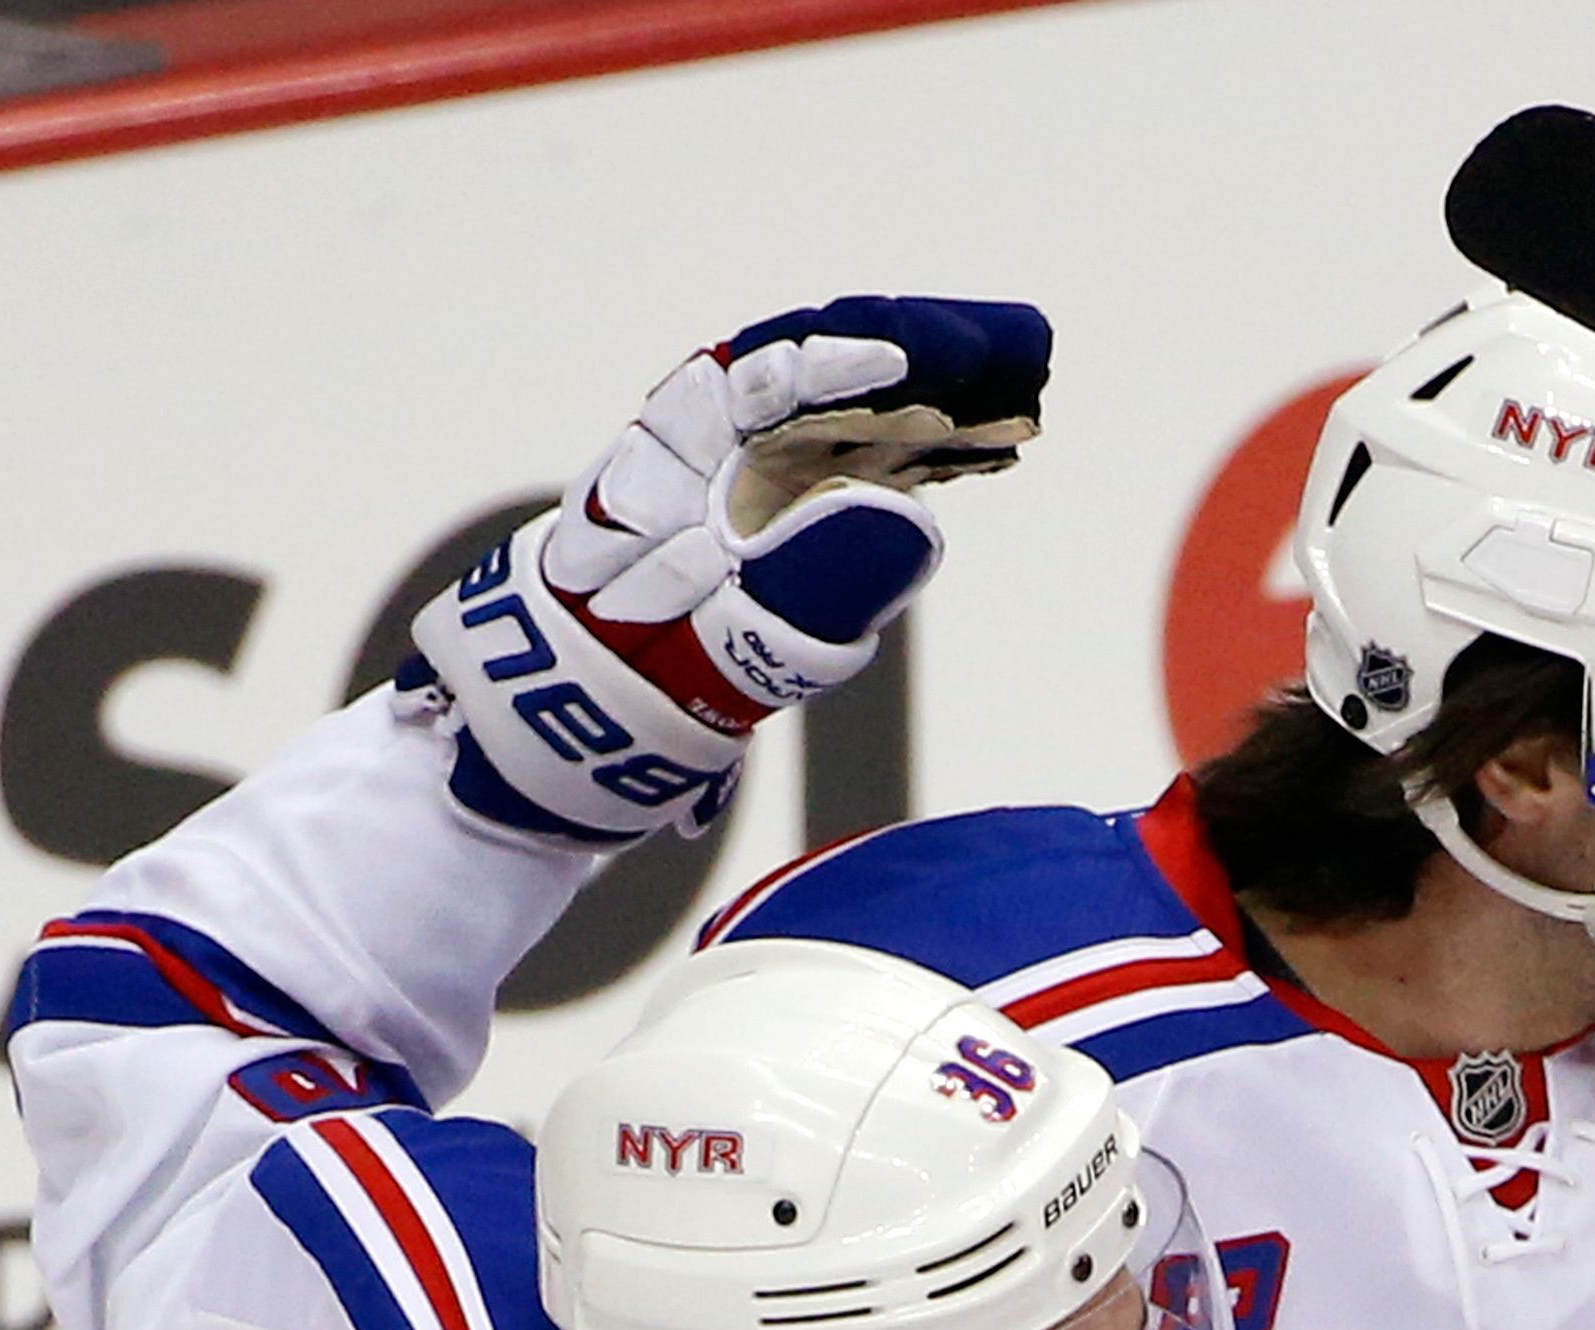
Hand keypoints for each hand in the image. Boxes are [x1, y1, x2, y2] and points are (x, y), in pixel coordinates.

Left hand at [410, 295, 1049, 842]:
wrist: (569, 716)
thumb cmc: (621, 682)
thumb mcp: (710, 654)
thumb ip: (806, 594)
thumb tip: (913, 523)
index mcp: (673, 457)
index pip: (761, 380)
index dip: (839, 363)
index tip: (910, 360)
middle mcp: (718, 447)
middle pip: (827, 374)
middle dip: (919, 356)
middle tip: (1015, 347)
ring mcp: (761, 477)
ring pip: (859, 414)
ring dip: (941, 397)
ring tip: (1025, 390)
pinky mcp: (797, 513)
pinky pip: (872, 463)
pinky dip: (932, 449)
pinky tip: (995, 445)